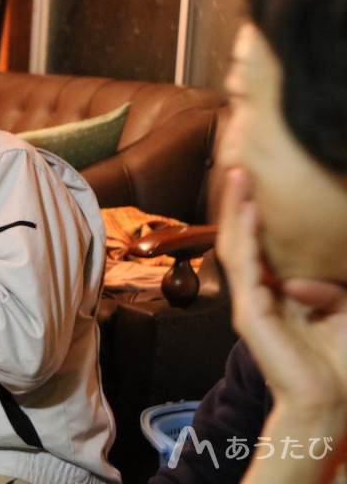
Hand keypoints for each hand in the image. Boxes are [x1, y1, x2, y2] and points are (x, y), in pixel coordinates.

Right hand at [216, 168, 346, 448]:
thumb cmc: (339, 362)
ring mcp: (248, 302)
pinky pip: (244, 267)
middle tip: (241, 166)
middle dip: (240, 201)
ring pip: (235, 245)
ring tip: (238, 177)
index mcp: (274, 292)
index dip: (256, 211)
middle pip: (241, 237)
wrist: (329, 404)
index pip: (259, 243)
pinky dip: (246, 236)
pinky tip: (251, 210)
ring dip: (236, 210)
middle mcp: (256, 293)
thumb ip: (329, 285)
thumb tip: (304, 274)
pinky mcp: (248, 313)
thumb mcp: (344, 307)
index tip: (262, 179)